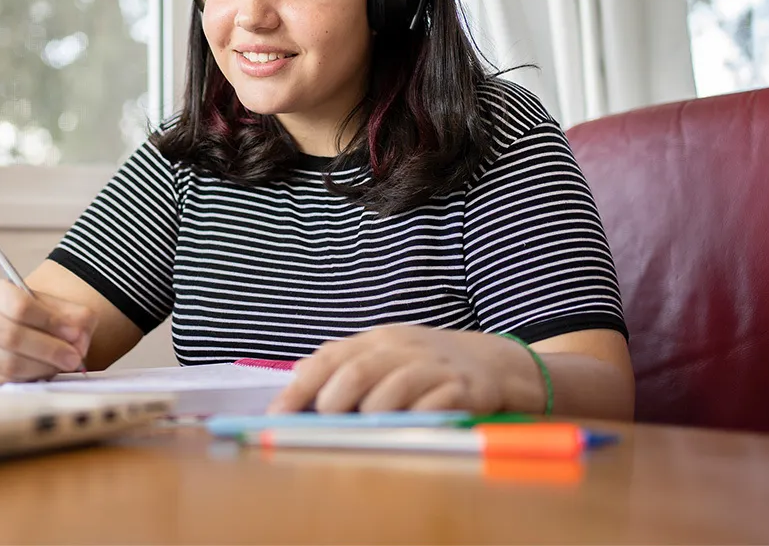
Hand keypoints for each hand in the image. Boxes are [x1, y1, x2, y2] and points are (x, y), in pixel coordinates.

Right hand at [0, 279, 97, 384]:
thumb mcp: (56, 304)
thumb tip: (78, 337)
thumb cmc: (37, 312)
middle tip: (73, 356)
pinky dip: (32, 377)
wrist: (20, 324)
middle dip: (48, 349)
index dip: (49, 321)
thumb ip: (73, 315)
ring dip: (42, 366)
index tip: (74, 332)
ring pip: (7, 363)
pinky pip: (6, 380)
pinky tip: (48, 370)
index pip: (19, 306)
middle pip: (10, 336)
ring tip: (65, 364)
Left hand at [269, 325, 536, 413]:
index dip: (301, 388)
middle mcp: (402, 348)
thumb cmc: (426, 363)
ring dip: (371, 415)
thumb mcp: (385, 353)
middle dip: (333, 402)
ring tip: (366, 427)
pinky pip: (432, 407)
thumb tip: (298, 374)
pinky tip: (405, 428)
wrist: (491, 361)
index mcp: (378, 339)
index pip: (330, 357)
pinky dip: (413, 421)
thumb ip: (344, 361)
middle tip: (325, 422)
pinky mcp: (462, 390)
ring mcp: (432, 368)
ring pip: (391, 391)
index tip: (277, 415)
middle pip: (357, 372)